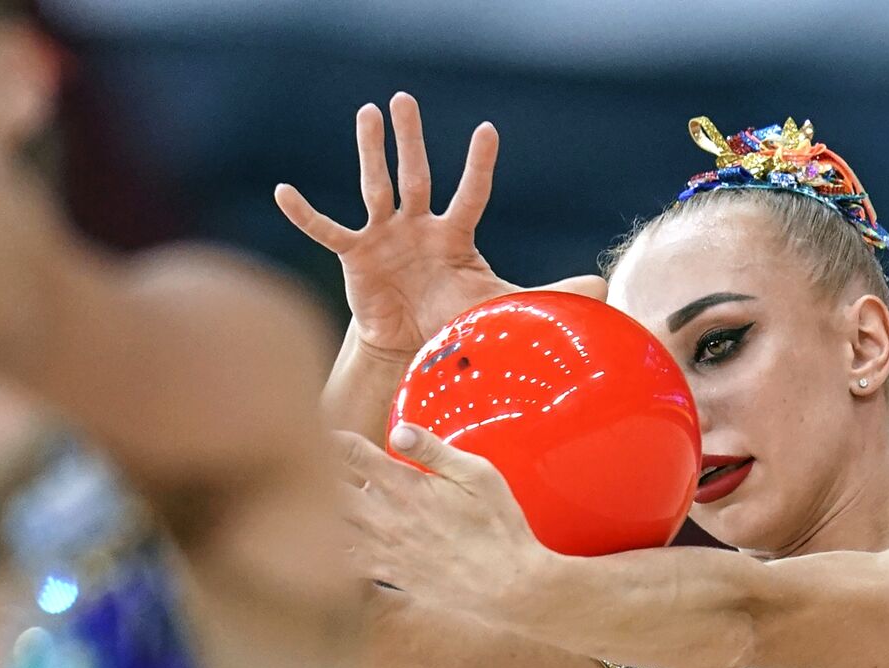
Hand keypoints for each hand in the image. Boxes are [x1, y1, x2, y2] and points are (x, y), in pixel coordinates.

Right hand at [276, 92, 604, 355]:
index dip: (477, 165)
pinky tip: (284, 192)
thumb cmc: (454, 317)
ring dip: (370, 153)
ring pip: (376, 187)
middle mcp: (418, 226)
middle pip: (416, 176)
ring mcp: (385, 237)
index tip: (486, 130)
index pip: (470, 192)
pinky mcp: (356, 255)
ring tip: (366, 113)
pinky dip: (305, 213)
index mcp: (454, 234)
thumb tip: (604, 288)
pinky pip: (327, 230)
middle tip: (402, 101)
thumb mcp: (501, 303)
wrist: (412, 345)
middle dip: (409, 139)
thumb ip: (549, 292)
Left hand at [333, 421, 554, 615]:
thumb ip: (435, 450)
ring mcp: (380, 548)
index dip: (332, 436)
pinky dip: (326, 550)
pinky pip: (338, 563)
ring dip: (318, 509)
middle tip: (317, 462)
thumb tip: (399, 430)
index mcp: (406, 487)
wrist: (506, 586)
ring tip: (319, 498)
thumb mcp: (478, 476)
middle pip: (325, 488)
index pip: (350, 452)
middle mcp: (385, 518)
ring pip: (325, 526)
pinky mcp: (384, 574)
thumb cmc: (498, 529)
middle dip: (316, 470)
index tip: (327, 431)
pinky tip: (330, 541)